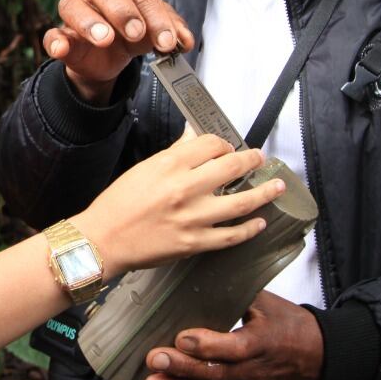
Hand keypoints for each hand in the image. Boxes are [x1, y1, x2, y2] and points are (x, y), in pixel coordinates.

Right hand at [43, 0, 194, 104]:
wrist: (107, 62)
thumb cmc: (131, 37)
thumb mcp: (154, 33)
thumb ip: (170, 32)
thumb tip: (184, 40)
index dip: (155, 14)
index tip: (166, 40)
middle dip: (123, 11)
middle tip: (136, 33)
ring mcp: (76, 13)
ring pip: (72, 4)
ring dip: (89, 21)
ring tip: (105, 39)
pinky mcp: (62, 36)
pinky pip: (51, 33)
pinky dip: (55, 40)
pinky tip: (62, 48)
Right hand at [74, 135, 285, 273]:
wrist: (103, 239)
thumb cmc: (118, 204)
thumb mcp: (144, 168)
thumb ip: (174, 154)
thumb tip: (194, 137)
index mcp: (170, 165)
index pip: (211, 144)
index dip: (224, 144)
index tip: (228, 148)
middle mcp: (185, 188)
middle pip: (233, 167)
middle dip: (252, 161)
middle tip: (261, 160)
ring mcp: (193, 217)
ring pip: (242, 202)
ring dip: (265, 193)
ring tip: (277, 187)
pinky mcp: (194, 242)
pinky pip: (231, 235)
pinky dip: (249, 229)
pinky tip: (259, 223)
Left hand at [141, 291, 324, 379]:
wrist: (319, 357)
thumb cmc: (291, 325)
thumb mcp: (269, 304)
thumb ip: (238, 294)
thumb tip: (204, 275)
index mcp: (262, 343)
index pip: (234, 348)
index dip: (207, 345)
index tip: (181, 337)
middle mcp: (253, 371)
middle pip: (215, 374)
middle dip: (182, 369)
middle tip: (154, 359)